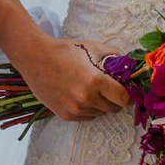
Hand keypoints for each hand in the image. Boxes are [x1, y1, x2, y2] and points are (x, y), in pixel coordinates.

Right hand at [16, 35, 130, 123]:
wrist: (35, 59)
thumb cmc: (64, 51)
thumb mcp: (92, 47)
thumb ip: (114, 55)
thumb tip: (128, 63)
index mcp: (95, 80)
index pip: (124, 99)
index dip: (129, 96)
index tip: (129, 91)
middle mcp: (86, 98)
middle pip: (114, 108)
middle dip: (116, 100)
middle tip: (111, 89)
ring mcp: (75, 109)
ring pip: (101, 113)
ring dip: (101, 104)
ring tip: (91, 89)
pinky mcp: (66, 115)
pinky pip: (87, 117)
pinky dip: (89, 109)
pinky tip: (80, 95)